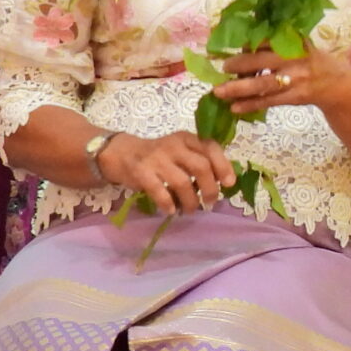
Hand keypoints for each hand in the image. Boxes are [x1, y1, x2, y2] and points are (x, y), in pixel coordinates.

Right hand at [98, 130, 235, 215]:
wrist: (122, 153)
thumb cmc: (160, 156)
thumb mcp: (181, 151)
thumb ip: (200, 161)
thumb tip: (224, 183)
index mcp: (188, 139)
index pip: (211, 148)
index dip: (223, 166)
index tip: (229, 183)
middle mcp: (174, 146)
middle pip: (201, 167)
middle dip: (210, 188)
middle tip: (210, 202)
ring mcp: (157, 158)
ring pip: (182, 182)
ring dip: (190, 201)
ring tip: (191, 210)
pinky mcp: (141, 171)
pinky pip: (159, 191)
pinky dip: (168, 203)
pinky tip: (171, 210)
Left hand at [214, 46, 350, 118]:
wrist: (338, 84)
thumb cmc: (312, 61)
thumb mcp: (300, 45)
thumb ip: (277, 43)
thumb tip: (242, 45)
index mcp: (294, 43)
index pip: (266, 40)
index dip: (247, 43)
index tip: (231, 46)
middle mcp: (295, 59)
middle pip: (262, 61)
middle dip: (239, 64)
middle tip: (223, 68)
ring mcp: (296, 79)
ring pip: (263, 84)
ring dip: (239, 88)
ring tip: (219, 92)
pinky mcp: (295, 96)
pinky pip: (269, 101)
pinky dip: (251, 105)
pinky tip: (234, 108)